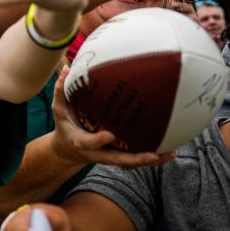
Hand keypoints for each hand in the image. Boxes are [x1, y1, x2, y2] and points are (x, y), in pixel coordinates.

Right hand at [49, 68, 175, 167]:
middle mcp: (97, 153)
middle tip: (152, 155)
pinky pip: (136, 159)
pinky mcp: (118, 157)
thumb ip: (61, 91)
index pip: (89, 143)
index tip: (110, 134)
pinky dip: (154, 158)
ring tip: (170, 153)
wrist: (68, 151)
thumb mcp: (59, 110)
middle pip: (117, 160)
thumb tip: (68, 68)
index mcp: (81, 142)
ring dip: (150, 161)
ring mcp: (109, 157)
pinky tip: (170, 151)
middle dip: (135, 159)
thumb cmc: (65, 126)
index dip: (99, 140)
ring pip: (131, 163)